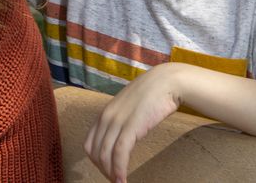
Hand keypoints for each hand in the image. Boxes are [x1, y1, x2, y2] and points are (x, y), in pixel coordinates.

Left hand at [83, 63, 183, 182]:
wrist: (166, 82)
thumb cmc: (151, 95)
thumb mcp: (129, 108)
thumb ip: (121, 121)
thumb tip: (122, 137)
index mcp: (104, 114)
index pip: (90, 144)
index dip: (97, 161)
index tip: (108, 171)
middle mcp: (106, 117)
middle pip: (95, 152)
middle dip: (103, 170)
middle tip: (115, 180)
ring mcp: (117, 121)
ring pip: (105, 155)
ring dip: (111, 174)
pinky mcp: (131, 126)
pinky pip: (119, 153)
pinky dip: (119, 170)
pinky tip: (124, 180)